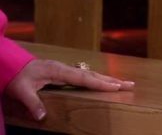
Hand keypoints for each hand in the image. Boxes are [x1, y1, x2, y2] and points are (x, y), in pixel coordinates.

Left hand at [5, 59, 134, 120]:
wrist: (11, 65)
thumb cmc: (17, 76)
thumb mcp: (22, 91)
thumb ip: (33, 103)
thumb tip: (43, 116)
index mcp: (59, 71)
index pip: (84, 78)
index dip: (101, 83)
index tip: (116, 87)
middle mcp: (65, 68)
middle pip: (93, 75)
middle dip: (112, 80)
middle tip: (130, 84)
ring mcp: (65, 69)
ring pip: (90, 74)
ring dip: (107, 79)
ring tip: (122, 83)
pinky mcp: (64, 72)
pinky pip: (85, 76)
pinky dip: (97, 80)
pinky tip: (102, 83)